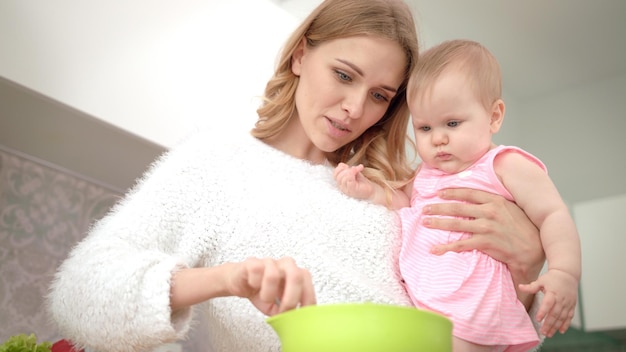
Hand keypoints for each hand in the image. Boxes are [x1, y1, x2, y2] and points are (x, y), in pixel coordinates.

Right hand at [227, 257, 316, 315]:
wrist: (240, 282)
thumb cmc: (261, 292)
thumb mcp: (277, 306)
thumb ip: (288, 310)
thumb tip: (296, 320)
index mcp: (295, 274)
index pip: (307, 282)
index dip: (307, 299)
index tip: (302, 314)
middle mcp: (285, 265)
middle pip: (296, 276)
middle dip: (290, 299)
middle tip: (283, 310)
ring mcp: (269, 262)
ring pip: (273, 275)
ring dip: (268, 294)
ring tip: (265, 298)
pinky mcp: (253, 262)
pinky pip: (256, 270)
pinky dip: (254, 284)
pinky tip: (254, 286)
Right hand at [333, 163, 372, 199]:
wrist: (371, 190)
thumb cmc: (362, 182)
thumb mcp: (353, 173)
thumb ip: (346, 169)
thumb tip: (342, 165)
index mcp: (341, 183)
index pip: (335, 174)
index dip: (340, 168)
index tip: (347, 166)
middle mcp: (342, 187)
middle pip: (338, 176)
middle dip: (346, 169)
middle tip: (355, 168)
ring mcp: (347, 190)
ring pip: (343, 178)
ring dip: (350, 171)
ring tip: (357, 169)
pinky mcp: (352, 190)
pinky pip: (348, 181)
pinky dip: (352, 174)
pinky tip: (357, 173)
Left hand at [423, 188, 544, 307]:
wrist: (533, 249)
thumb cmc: (523, 228)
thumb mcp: (511, 208)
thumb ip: (495, 203)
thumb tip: (479, 199)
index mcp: (495, 200)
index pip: (468, 193)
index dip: (452, 192)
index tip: (439, 192)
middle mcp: (489, 211)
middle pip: (457, 207)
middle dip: (438, 207)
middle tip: (425, 208)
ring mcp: (486, 227)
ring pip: (456, 224)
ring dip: (438, 223)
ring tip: (425, 222)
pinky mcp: (484, 242)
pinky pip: (460, 245)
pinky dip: (446, 247)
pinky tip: (435, 249)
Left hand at [519, 269, 577, 336]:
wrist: (567, 274)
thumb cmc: (552, 278)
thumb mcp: (541, 280)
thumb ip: (531, 286)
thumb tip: (520, 287)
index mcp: (552, 293)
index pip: (547, 303)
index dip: (543, 312)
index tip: (538, 319)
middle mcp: (561, 299)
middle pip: (555, 313)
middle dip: (549, 324)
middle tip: (543, 332)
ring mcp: (567, 303)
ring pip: (562, 317)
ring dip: (556, 326)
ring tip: (549, 334)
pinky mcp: (572, 305)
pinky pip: (570, 316)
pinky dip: (566, 324)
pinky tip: (561, 331)